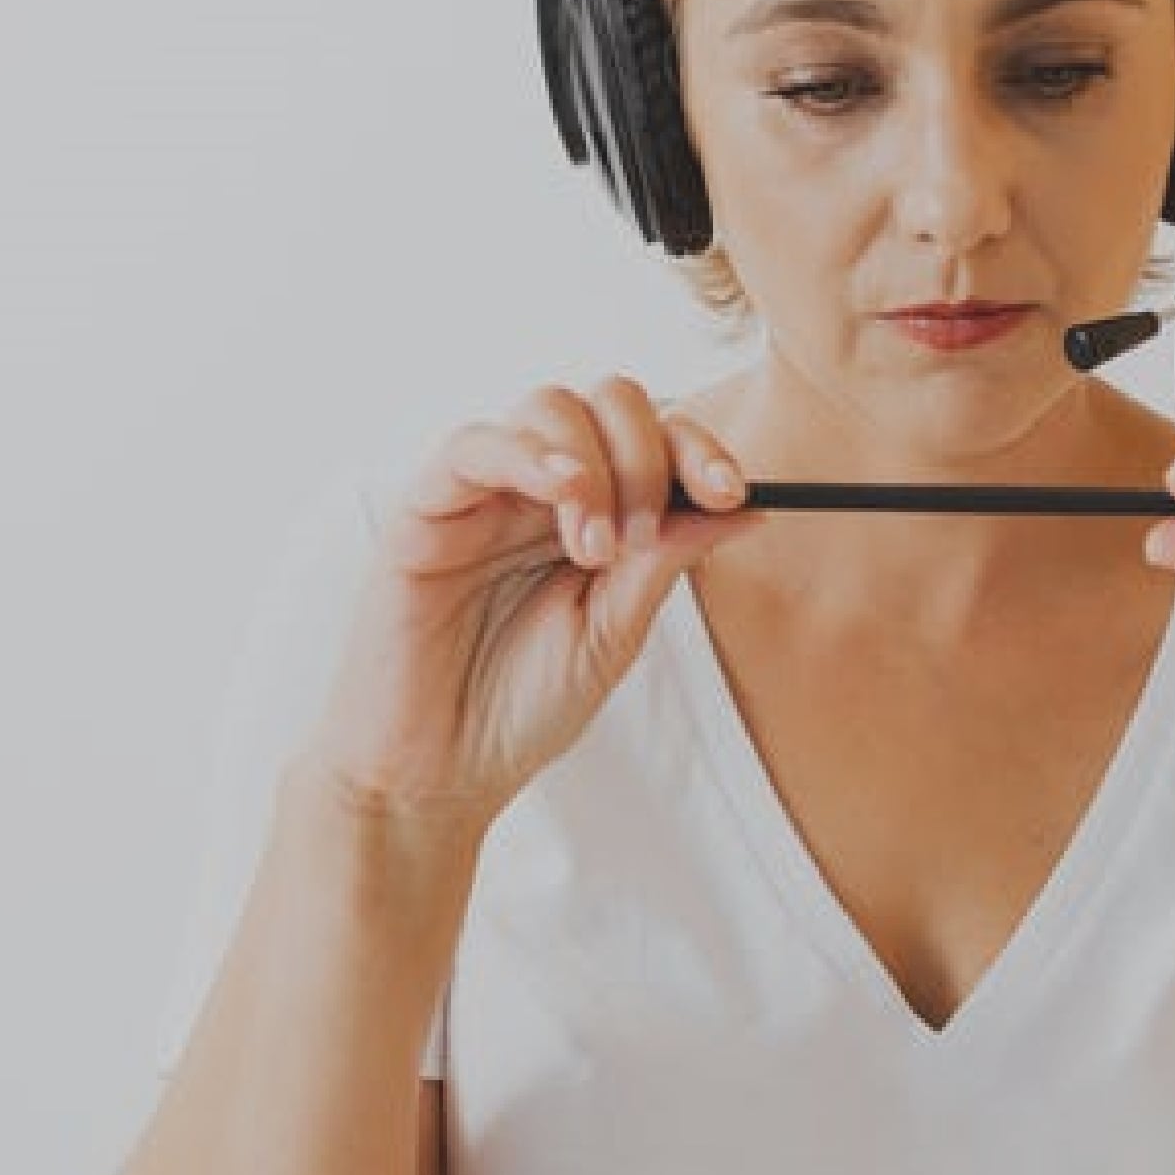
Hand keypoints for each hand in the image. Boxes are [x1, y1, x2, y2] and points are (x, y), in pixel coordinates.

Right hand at [305, 376, 757, 829]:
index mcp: (595, 513)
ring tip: (594, 550)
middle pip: (609, 402)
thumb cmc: (519, 708)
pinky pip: (473, 445)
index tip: (731, 493)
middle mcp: (540, 491)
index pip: (655, 439)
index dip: (698, 450)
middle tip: (645, 536)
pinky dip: (526, 453)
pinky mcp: (426, 509)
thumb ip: (665, 562)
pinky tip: (562, 491)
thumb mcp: (613, 634)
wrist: (438, 772)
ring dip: (594, 465)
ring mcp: (484, 493)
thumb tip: (749, 506)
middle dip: (648, 456)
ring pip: (549, 407)